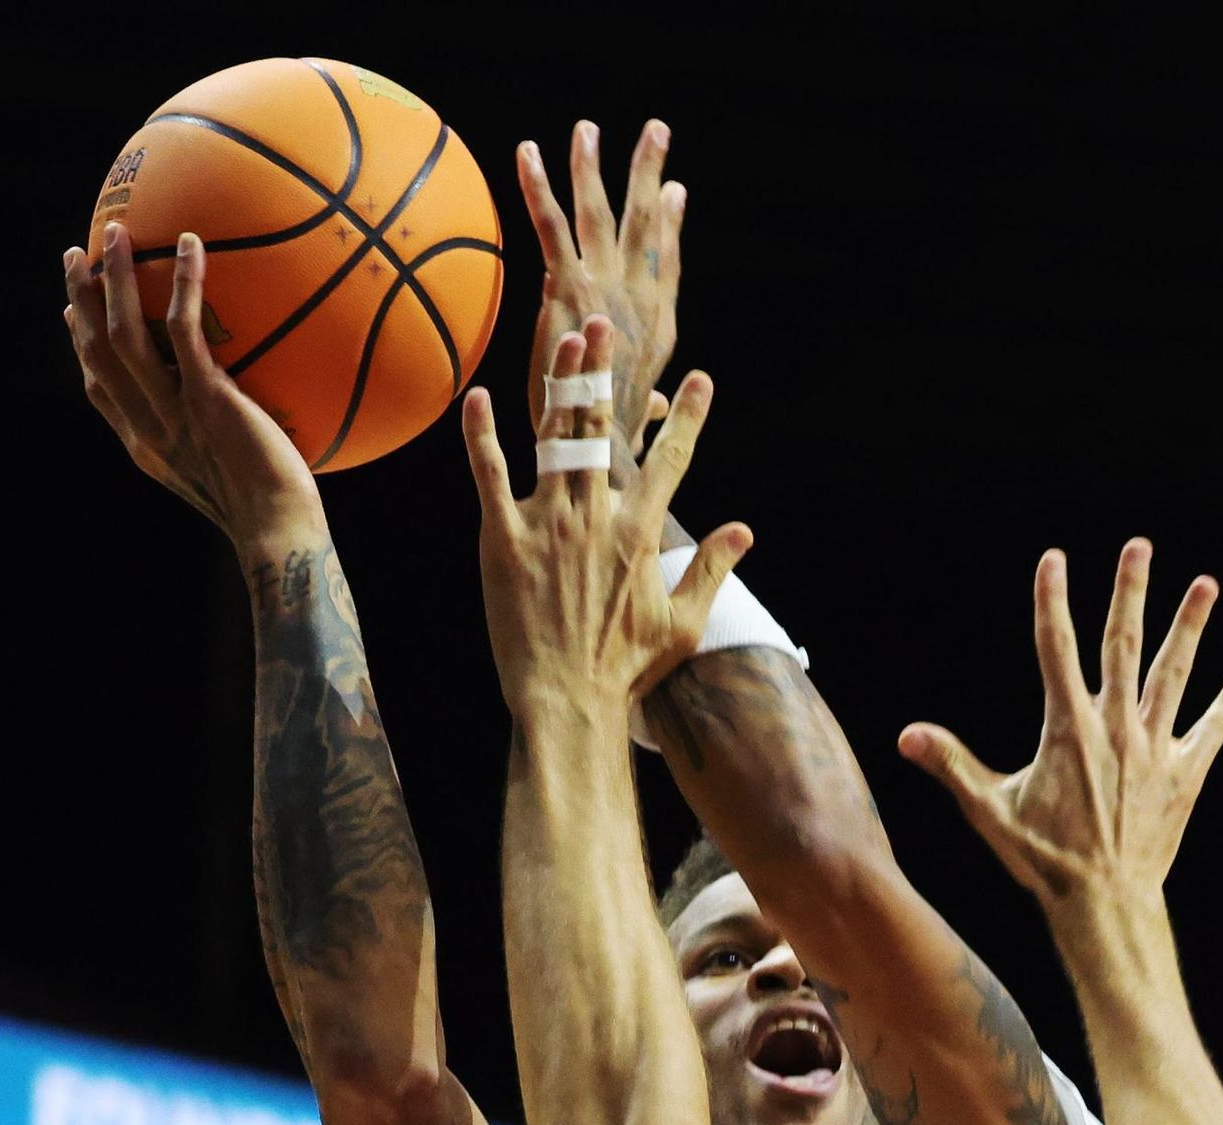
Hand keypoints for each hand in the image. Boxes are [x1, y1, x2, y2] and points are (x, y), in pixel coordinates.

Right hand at [63, 225, 323, 548]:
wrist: (278, 531)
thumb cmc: (270, 512)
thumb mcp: (228, 476)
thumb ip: (215, 438)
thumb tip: (236, 408)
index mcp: (146, 446)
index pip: (100, 389)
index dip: (82, 347)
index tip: (74, 314)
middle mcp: (148, 428)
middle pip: (96, 353)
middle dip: (80, 300)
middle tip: (76, 255)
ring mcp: (174, 412)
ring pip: (123, 335)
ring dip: (114, 279)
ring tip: (116, 232)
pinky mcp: (207, 399)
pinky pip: (184, 330)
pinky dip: (184, 283)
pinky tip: (191, 244)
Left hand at [463, 315, 748, 715]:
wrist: (567, 702)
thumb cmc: (624, 671)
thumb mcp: (682, 625)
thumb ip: (712, 571)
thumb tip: (744, 531)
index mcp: (640, 535)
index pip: (670, 462)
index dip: (686, 418)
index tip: (698, 380)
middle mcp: (596, 518)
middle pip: (604, 430)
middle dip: (607, 374)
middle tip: (607, 325)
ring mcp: (547, 524)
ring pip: (554, 439)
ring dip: (560, 385)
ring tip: (564, 340)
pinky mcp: (504, 539)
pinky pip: (490, 475)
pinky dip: (482, 435)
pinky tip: (478, 396)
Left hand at [518, 121, 682, 459]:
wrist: (599, 458)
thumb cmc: (615, 452)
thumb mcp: (637, 422)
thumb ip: (644, 403)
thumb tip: (657, 405)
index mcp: (658, 329)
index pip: (666, 266)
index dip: (671, 227)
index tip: (676, 193)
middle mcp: (637, 301)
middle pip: (646, 225)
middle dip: (649, 175)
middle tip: (656, 133)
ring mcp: (604, 290)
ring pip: (600, 214)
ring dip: (593, 167)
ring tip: (586, 130)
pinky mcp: (568, 290)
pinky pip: (551, 227)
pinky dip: (539, 187)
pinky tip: (526, 153)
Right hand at [900, 540, 1222, 915]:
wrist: (1104, 902)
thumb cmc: (1045, 860)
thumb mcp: (991, 812)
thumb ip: (953, 765)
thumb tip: (906, 736)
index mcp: (1067, 729)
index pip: (1054, 649)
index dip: (1052, 601)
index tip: (1053, 559)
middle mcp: (1116, 728)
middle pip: (1123, 644)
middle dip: (1130, 592)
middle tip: (1140, 546)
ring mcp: (1155, 748)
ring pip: (1175, 674)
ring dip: (1190, 627)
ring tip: (1207, 585)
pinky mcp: (1185, 775)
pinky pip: (1214, 728)